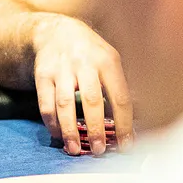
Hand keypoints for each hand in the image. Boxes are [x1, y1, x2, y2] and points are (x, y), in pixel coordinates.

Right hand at [31, 14, 132, 155]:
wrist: (56, 31)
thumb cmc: (91, 52)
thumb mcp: (111, 60)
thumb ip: (122, 87)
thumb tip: (139, 119)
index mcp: (108, 61)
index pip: (120, 97)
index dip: (124, 124)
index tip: (126, 146)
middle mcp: (84, 63)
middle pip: (91, 101)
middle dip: (96, 129)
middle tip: (99, 151)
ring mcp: (61, 69)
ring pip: (65, 104)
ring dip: (70, 130)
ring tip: (75, 150)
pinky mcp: (42, 75)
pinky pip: (46, 104)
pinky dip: (52, 123)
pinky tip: (59, 135)